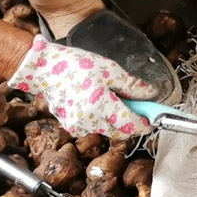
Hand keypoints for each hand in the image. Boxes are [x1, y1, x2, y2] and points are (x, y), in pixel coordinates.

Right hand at [7, 36, 156, 139]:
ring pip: (106, 129)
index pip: (130, 124)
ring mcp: (78, 126)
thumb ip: (131, 85)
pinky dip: (100, 118)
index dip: (145, 124)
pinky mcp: (70, 126)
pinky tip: (96, 101)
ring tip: (111, 98)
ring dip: (114, 119)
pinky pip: (93, 126)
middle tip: (136, 106)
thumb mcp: (109, 69)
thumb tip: (150, 94)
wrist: (43, 69)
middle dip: (130, 122)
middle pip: (119, 131)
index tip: (153, 121)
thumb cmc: (75, 65)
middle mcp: (89, 121)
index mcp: (100, 106)